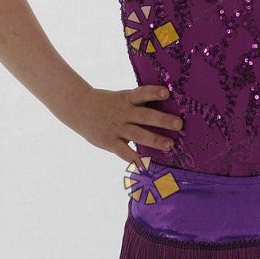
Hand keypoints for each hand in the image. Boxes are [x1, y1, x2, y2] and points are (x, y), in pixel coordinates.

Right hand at [65, 84, 182, 168]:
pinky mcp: (110, 142)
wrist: (80, 108)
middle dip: (162, 120)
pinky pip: (124, 152)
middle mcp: (123, 112)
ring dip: (155, 140)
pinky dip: (135, 159)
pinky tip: (147, 165)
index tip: (167, 93)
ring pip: (138, 134)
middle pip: (145, 116)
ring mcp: (117, 128)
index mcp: (127, 98)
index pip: (142, 93)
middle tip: (179, 124)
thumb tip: (165, 107)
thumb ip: (139, 103)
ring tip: (170, 145)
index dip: (154, 92)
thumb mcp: (122, 97)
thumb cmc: (108, 102)